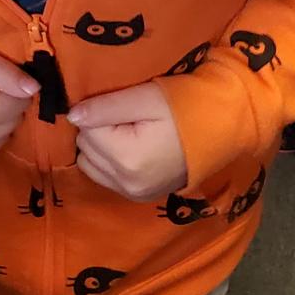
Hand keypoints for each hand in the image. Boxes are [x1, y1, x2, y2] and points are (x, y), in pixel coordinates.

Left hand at [69, 83, 186, 201]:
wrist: (222, 131)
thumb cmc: (185, 108)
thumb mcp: (145, 98)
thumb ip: (105, 106)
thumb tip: (72, 115)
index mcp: (126, 158)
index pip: (85, 129)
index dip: (101, 111)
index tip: (124, 105)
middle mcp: (126, 183)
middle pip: (86, 148)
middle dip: (99, 129)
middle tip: (129, 117)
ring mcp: (133, 193)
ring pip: (90, 164)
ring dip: (101, 147)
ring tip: (128, 132)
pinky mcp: (139, 196)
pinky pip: (105, 177)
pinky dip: (109, 162)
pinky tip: (130, 148)